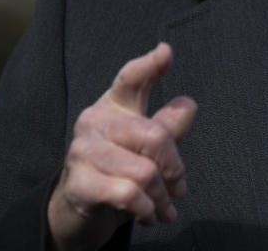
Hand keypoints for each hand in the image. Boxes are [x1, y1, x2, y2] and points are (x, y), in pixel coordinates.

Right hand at [47, 42, 197, 249]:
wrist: (78, 209)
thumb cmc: (118, 168)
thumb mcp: (145, 146)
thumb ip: (167, 125)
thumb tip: (188, 104)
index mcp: (113, 105)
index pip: (131, 79)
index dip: (149, 65)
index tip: (166, 52)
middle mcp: (94, 121)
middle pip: (154, 136)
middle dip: (174, 169)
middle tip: (179, 188)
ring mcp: (82, 152)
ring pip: (144, 172)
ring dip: (161, 197)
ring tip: (164, 207)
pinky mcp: (79, 183)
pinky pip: (128, 194)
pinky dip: (146, 209)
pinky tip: (149, 215)